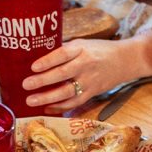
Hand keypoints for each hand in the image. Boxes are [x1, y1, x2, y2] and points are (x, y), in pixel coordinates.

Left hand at [21, 39, 141, 113]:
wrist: (126, 60)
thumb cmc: (100, 49)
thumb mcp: (84, 43)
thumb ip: (66, 50)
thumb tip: (41, 56)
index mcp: (82, 49)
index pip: (62, 54)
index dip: (47, 61)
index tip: (33, 67)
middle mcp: (86, 65)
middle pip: (62, 74)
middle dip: (42, 81)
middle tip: (26, 85)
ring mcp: (90, 81)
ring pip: (67, 92)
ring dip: (48, 98)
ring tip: (31, 101)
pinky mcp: (93, 93)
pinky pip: (75, 102)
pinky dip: (60, 107)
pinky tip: (47, 108)